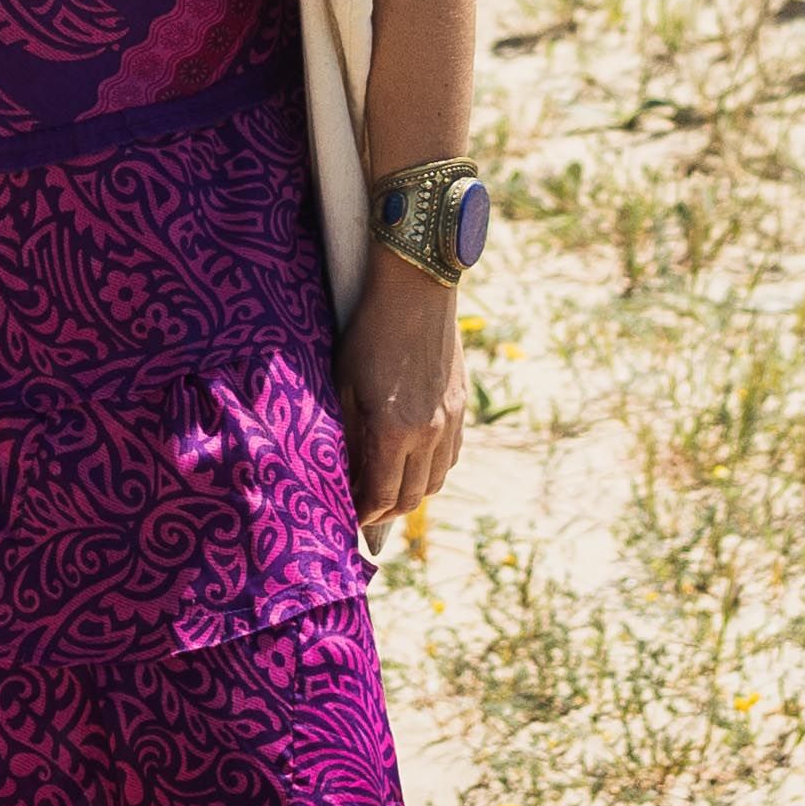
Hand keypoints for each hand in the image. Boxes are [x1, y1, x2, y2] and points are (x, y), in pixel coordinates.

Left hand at [334, 256, 466, 534]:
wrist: (415, 291)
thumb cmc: (368, 334)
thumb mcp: (345, 385)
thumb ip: (347, 434)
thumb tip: (343, 471)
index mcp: (394, 432)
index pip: (382, 496)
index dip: (363, 512)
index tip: (347, 515)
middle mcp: (429, 434)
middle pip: (412, 497)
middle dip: (385, 510)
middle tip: (363, 506)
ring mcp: (450, 421)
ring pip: (436, 481)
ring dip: (411, 491)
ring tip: (387, 485)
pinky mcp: (461, 406)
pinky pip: (451, 456)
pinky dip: (432, 469)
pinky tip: (414, 459)